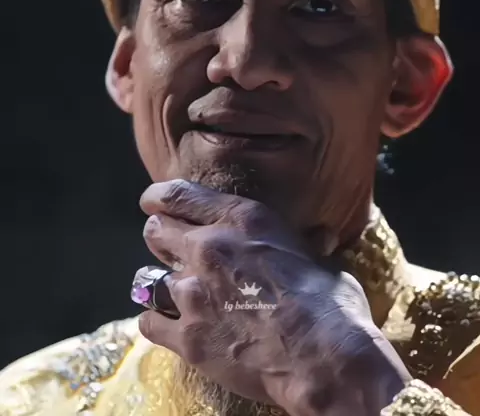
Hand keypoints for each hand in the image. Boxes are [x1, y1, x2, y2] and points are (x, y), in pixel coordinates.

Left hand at [138, 179, 410, 414]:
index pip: (177, 195)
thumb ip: (303, 243)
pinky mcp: (187, 337)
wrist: (324, 357)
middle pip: (157, 232)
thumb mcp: (318, 257)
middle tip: (172, 248)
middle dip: (162, 237)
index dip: (158, 198)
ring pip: (150, 278)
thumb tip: (322, 236)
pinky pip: (150, 321)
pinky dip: (159, 321)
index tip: (152, 202)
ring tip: (181, 292)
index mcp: (239, 219)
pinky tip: (172, 324)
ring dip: (165, 283)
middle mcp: (208, 247)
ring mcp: (193, 293)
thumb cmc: (330, 302)